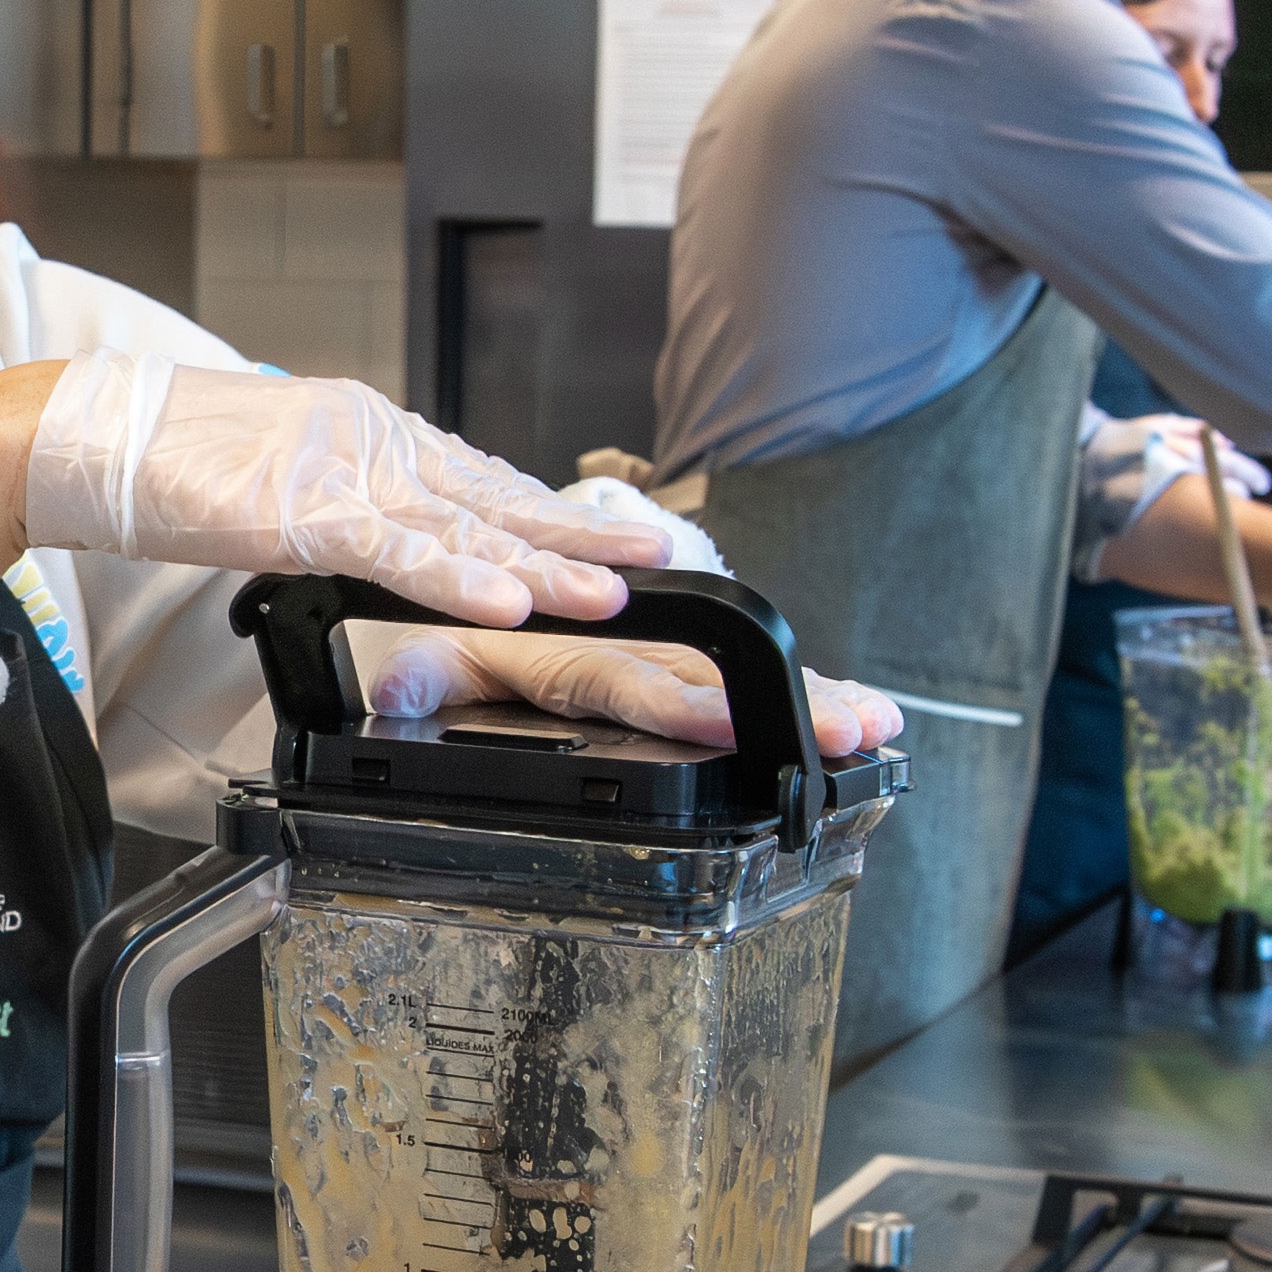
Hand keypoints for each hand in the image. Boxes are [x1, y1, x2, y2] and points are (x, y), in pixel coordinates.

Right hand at [22, 354, 667, 627]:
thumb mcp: (269, 485)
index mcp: (360, 434)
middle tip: (653, 558)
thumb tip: (370, 537)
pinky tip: (513, 599)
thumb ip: (330, 506)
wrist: (84, 438)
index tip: (597, 542)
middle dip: (575, 535)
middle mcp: (367, 443)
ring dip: (543, 565)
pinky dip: (462, 578)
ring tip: (610, 591)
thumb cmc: (159, 463)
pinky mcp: (304, 512)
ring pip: (463, 528)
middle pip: (490, 499)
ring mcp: (340, 475)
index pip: (469, 481)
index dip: (537, 517)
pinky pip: (401, 553)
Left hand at [358, 626, 907, 756]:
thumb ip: (418, 674)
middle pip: (708, 673)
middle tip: (849, 727)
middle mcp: (610, 643)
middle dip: (783, 700)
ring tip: (873, 721)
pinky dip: (796, 686)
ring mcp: (639, 648)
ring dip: (809, 692)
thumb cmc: (423, 614)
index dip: (672, 701)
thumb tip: (399, 689)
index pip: (621, 678)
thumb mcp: (407, 651)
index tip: (728, 723)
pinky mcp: (654, 653)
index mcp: (551, 649)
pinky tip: (857, 708)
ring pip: (737, 671)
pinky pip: (729, 671)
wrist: (427, 544)